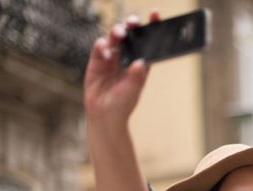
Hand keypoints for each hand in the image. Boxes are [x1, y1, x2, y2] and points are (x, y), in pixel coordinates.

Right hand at [83, 10, 160, 124]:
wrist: (104, 115)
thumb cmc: (122, 104)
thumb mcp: (132, 92)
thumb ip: (136, 78)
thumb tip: (141, 63)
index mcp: (140, 63)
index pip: (147, 42)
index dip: (151, 27)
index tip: (155, 13)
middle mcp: (127, 57)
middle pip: (131, 36)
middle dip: (132, 25)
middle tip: (133, 21)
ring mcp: (112, 57)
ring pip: (115, 38)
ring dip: (117, 32)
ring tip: (119, 34)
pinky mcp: (97, 60)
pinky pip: (100, 47)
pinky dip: (102, 46)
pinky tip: (106, 52)